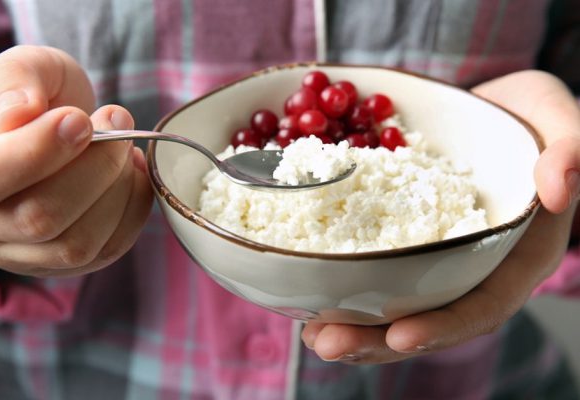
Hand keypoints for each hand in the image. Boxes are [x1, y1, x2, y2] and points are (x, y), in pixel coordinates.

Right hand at [0, 45, 152, 277]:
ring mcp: (19, 252)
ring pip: (78, 244)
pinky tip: (131, 173)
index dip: (40, 153)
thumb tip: (17, 114)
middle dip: (96, 166)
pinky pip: (108, 250)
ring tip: (124, 146)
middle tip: (116, 118)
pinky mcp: (61, 262)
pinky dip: (133, 207)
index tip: (80, 119)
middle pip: (40, 219)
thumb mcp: (25, 68)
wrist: (53, 124)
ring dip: (118, 188)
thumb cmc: (34, 94)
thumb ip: (15, 80)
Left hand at [301, 70, 579, 362]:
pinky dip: (344, 287)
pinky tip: (309, 295)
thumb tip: (554, 189)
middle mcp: (475, 266)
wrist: (490, 110)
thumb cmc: (533, 118)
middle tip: (326, 344)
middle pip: (429, 317)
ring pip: (397, 304)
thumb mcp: (562, 122)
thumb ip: (572, 150)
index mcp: (517, 255)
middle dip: (377, 340)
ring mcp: (437, 255)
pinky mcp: (406, 238)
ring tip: (310, 335)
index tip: (398, 337)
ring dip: (352, 326)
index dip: (445, 326)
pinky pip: (376, 271)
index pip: (485, 304)